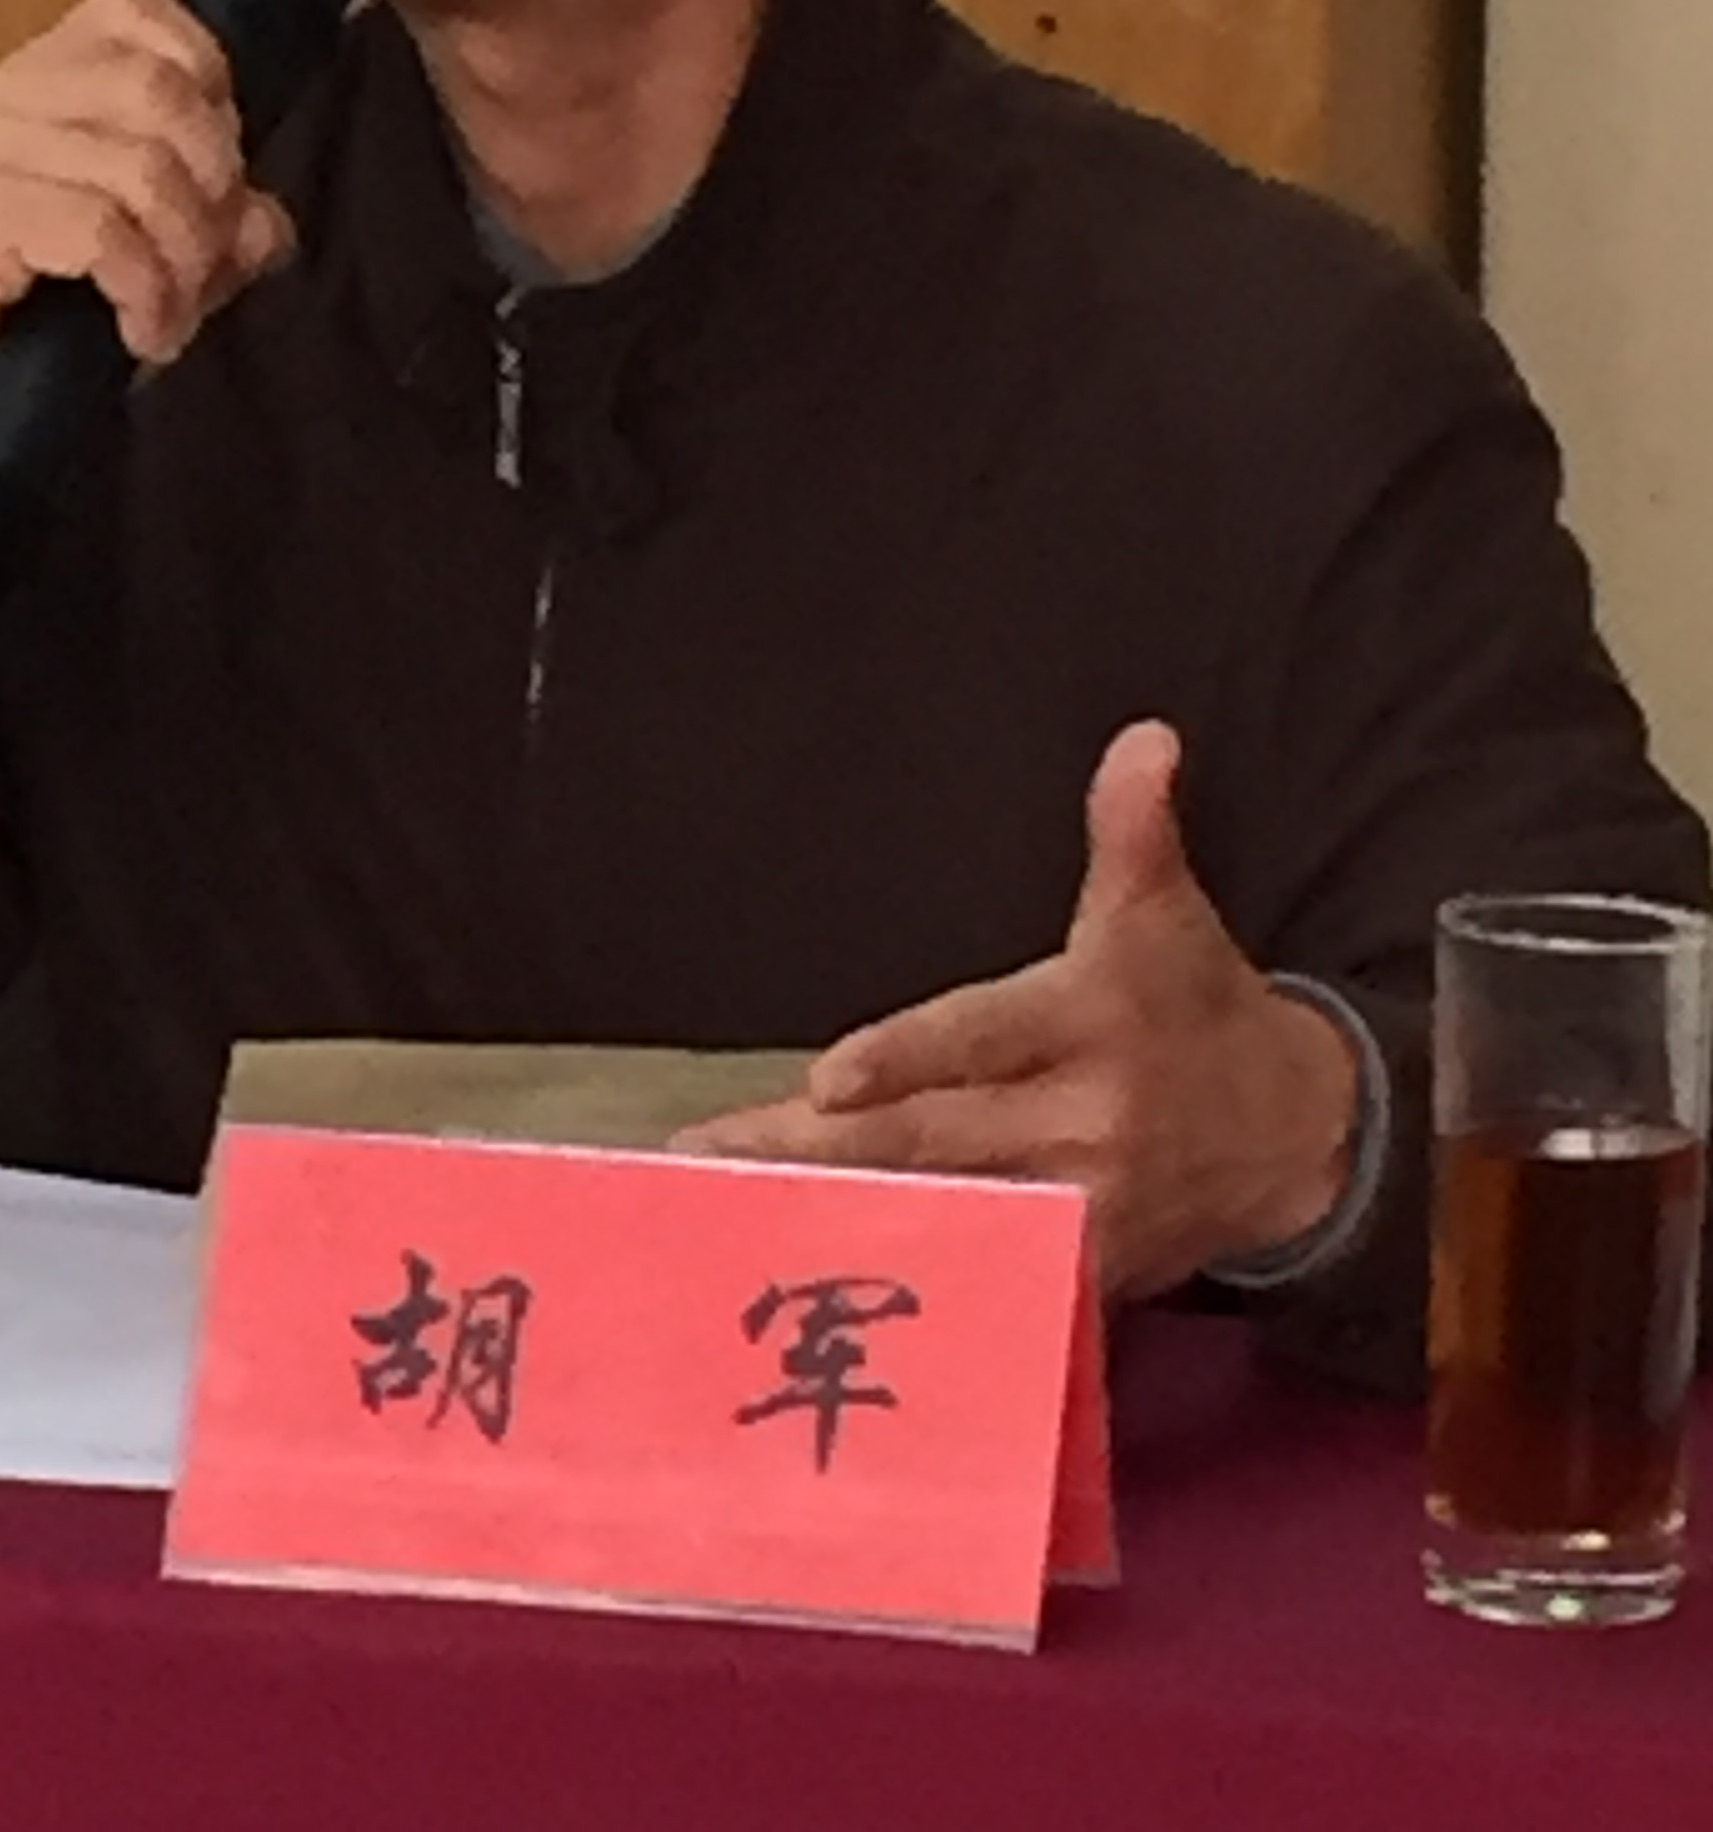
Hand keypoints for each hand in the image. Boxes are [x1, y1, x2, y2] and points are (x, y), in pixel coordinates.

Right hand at [0, 0, 294, 507]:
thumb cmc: (45, 323)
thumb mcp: (159, 257)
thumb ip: (219, 221)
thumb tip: (266, 221)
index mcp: (36, 73)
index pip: (140, 11)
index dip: (207, 88)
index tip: (216, 177)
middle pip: (159, 91)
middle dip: (210, 189)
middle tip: (205, 267)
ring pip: (140, 166)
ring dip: (183, 258)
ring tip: (170, 315)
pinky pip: (101, 230)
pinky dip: (145, 291)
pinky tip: (143, 336)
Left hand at [673, 721, 1361, 1298]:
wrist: (1301, 1137)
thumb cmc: (1201, 1005)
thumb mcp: (1167, 910)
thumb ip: (1134, 828)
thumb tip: (1143, 739)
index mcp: (1087, 1023)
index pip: (984, 1040)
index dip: (906, 1058)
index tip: (827, 1078)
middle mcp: (1076, 1121)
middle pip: (932, 1138)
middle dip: (818, 1149)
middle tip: (714, 1150)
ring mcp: (1074, 1206)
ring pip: (935, 1211)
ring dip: (829, 1212)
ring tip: (723, 1206)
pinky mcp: (1074, 1270)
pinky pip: (972, 1277)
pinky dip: (894, 1272)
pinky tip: (806, 1267)